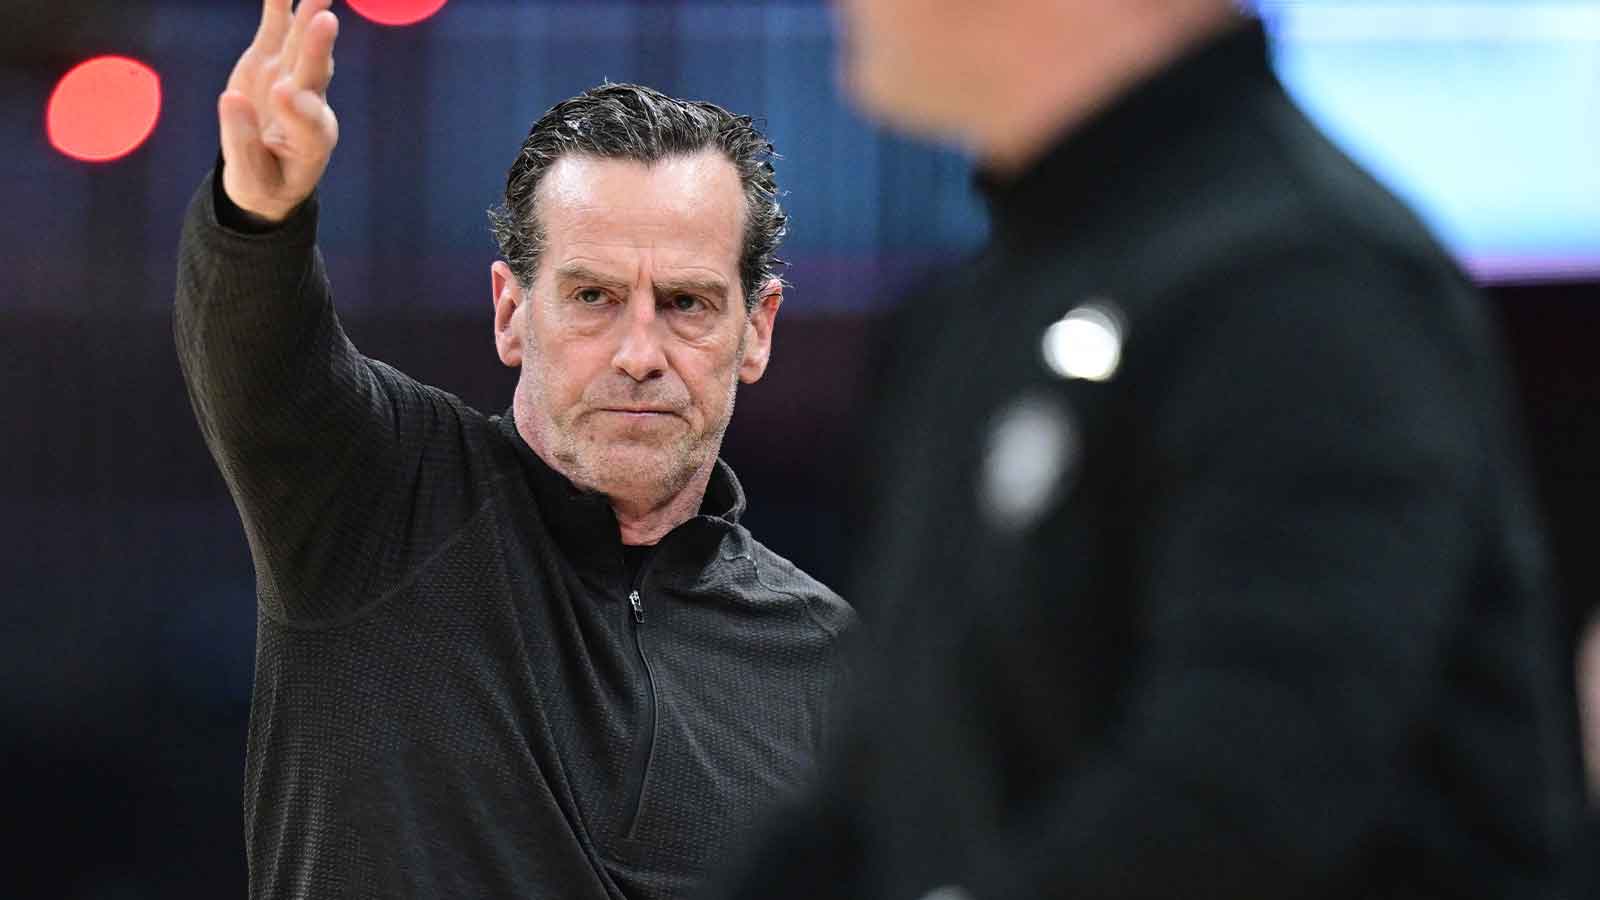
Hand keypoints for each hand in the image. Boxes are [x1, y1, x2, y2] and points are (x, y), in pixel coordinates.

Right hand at [218, 0, 340, 223]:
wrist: (266, 167)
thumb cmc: (263, 181)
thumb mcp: (250, 178)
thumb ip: (242, 142)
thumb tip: (229, 98)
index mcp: (311, 142)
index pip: (308, 123)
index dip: (296, 108)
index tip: (282, 93)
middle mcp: (309, 104)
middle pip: (314, 75)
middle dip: (317, 48)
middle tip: (325, 20)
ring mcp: (291, 76)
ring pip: (302, 43)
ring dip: (310, 13)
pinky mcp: (272, 60)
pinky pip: (277, 27)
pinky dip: (278, 4)